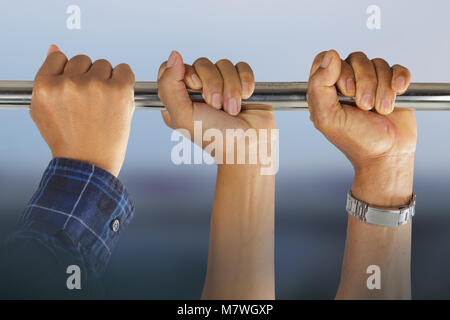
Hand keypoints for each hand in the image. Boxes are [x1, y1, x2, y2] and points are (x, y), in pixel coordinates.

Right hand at [30, 45, 134, 176]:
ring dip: (106, 80)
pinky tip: (118, 98)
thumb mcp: (43, 110)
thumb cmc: (67, 139)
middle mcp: (69, 83)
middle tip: (90, 102)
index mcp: (46, 86)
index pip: (59, 57)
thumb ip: (47, 77)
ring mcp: (95, 86)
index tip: (75, 88)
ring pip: (103, 64)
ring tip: (103, 105)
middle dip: (87, 77)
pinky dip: (124, 80)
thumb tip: (55, 48)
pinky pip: (124, 69)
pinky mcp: (119, 90)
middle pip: (83, 60)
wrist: (89, 164)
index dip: (69, 73)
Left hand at [158, 51, 276, 167]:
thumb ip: (169, 86)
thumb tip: (173, 55)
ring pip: (223, 64)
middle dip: (213, 85)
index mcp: (178, 98)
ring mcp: (221, 86)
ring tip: (233, 109)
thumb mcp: (183, 116)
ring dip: (231, 88)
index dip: (186, 73)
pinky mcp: (241, 84)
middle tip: (217, 106)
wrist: (249, 148)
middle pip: (201, 63)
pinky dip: (245, 81)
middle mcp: (198, 91)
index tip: (195, 89)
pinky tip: (247, 98)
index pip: (173, 68)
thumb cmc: (215, 138)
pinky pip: (241, 67)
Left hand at [307, 50, 416, 205]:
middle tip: (364, 107)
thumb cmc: (355, 140)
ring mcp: (371, 82)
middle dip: (364, 83)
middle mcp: (347, 82)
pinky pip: (397, 68)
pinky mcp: (392, 85)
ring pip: (378, 63)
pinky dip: (399, 80)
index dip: (337, 70)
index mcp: (326, 89)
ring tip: (380, 110)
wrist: (386, 155)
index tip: (345, 92)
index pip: (326, 59)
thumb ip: (319, 85)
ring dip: (382, 89)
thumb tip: (329, 55)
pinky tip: (398, 93)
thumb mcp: (327, 117)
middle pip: (355, 58)